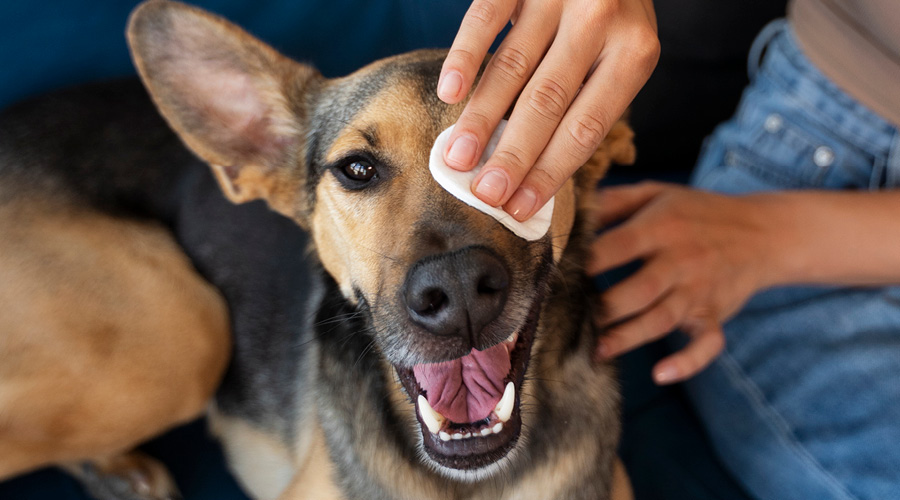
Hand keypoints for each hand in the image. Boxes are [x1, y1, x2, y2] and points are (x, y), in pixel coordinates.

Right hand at [438, 0, 658, 221]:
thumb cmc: (610, 19)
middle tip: (485, 194)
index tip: (518, 208)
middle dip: (513, 155)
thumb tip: (529, 171)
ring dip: (481, 117)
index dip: (549, 172)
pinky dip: (464, 57)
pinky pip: (486, 18)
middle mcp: (601, 20)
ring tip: (457, 158)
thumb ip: (585, 100)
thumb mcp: (620, 55)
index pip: (586, 127)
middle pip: (547, 103)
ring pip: (513, 66)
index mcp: (635, 53)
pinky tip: (450, 93)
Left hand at [587, 182, 782, 383]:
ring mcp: (700, 291)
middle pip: (639, 289)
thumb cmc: (697, 212)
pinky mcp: (715, 315)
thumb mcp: (657, 193)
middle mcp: (682, 260)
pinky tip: (662, 374)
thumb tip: (571, 210)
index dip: (587, 262)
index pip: (619, 246)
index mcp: (662, 227)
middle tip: (571, 318)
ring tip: (597, 350)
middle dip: (605, 308)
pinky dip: (688, 362)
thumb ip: (613, 201)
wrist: (763, 232)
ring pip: (662, 319)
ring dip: (629, 338)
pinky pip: (707, 344)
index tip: (557, 276)